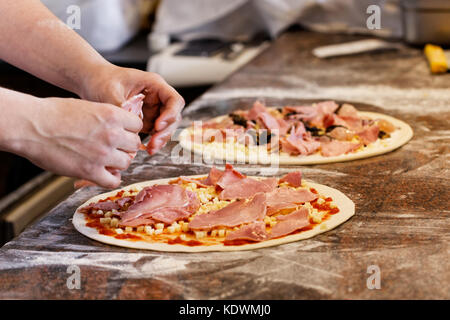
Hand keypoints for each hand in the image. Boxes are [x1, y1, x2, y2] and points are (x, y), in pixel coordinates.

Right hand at [17, 97, 142, 187]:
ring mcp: (103, 154)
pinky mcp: (91, 171)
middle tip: (113, 147)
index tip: (122, 133)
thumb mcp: (88, 107)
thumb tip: (120, 129)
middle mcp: (112, 134)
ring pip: (126, 163)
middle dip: (125, 147)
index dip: (129, 130)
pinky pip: (113, 181)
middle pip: (134, 145)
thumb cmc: (54, 113)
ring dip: (117, 163)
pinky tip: (102, 173)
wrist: (31, 126)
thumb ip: (107, 119)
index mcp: (113, 115)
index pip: (137, 126)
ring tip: (104, 159)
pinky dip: (110, 179)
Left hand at [80, 64, 184, 154]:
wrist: (91, 82)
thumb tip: (132, 129)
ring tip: (150, 149)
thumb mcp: (110, 92)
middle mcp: (156, 97)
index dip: (170, 114)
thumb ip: (123, 109)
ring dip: (161, 139)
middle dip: (166, 131)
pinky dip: (154, 141)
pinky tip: (146, 149)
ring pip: (166, 127)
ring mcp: (152, 109)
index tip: (157, 126)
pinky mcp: (146, 119)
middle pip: (173, 116)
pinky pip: (155, 132)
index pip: (174, 100)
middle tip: (154, 143)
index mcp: (153, 84)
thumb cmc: (101, 80)